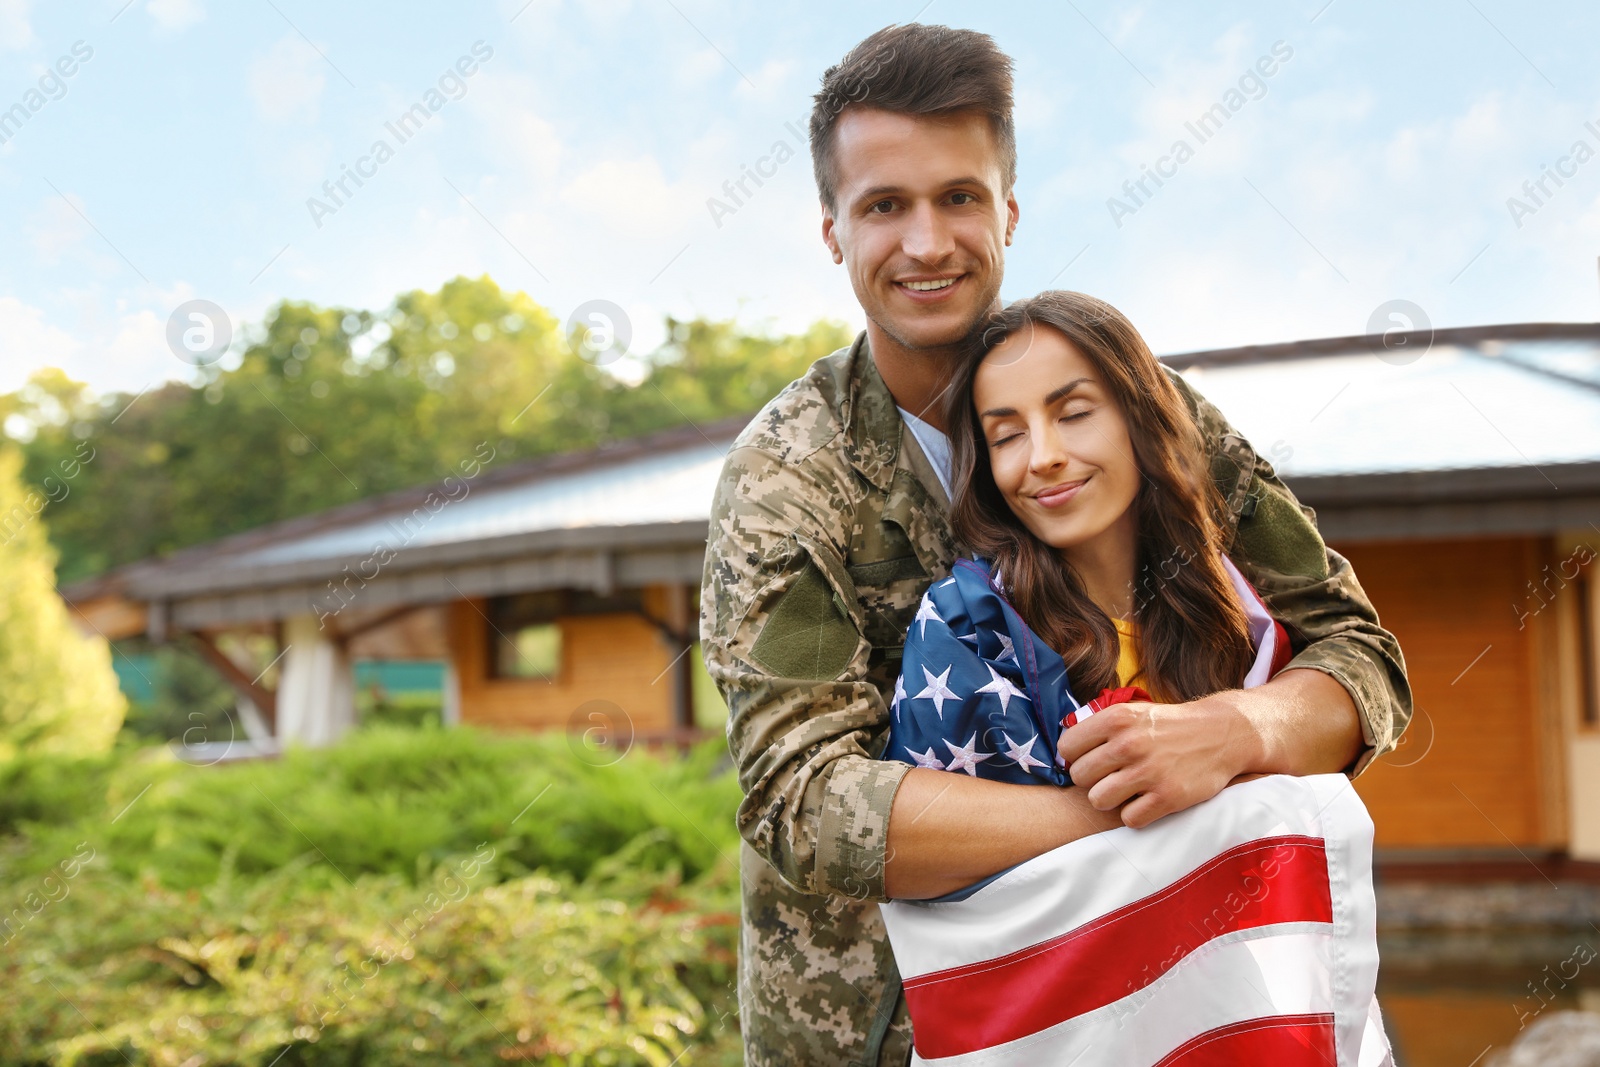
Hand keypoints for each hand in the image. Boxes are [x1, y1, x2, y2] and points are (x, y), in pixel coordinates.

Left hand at [1057, 691, 1260, 828]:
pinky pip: (1129, 819)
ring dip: (1110, 800)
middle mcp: (1128, 744)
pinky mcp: (1168, 797)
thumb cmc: (1169, 726)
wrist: (1222, 734)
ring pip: (1098, 800)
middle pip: (1079, 776)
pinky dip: (1135, 814)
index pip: (1067, 747)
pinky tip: (1146, 801)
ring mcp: (1148, 772)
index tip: (1091, 760)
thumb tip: (1063, 752)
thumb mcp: (1133, 713)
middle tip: (1111, 777)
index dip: (1076, 757)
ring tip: (1126, 791)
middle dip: (1092, 780)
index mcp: (1116, 719)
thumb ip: (1100, 729)